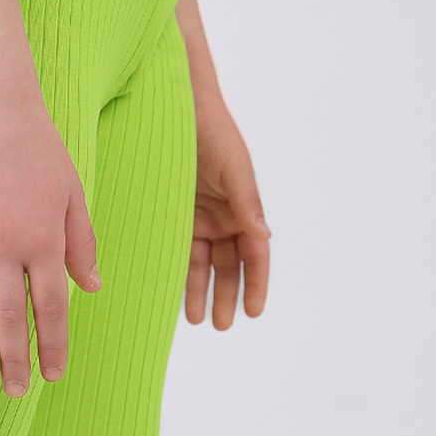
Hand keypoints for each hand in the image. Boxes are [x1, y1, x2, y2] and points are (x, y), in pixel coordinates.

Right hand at [0, 96, 99, 395]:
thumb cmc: (39, 150)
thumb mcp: (72, 194)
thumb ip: (81, 243)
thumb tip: (92, 289)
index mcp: (43, 240)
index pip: (51, 308)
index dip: (52, 345)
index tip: (52, 374)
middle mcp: (5, 245)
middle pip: (10, 316)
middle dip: (15, 358)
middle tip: (18, 391)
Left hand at [186, 96, 270, 328]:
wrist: (179, 109)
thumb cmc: (213, 133)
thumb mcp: (234, 169)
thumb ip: (248, 203)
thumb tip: (265, 235)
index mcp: (244, 209)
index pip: (254, 255)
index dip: (256, 283)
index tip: (253, 311)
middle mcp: (224, 218)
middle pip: (228, 266)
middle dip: (226, 295)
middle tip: (221, 325)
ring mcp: (199, 218)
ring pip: (202, 264)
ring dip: (200, 290)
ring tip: (196, 319)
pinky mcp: (173, 214)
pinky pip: (176, 249)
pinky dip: (177, 270)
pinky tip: (170, 291)